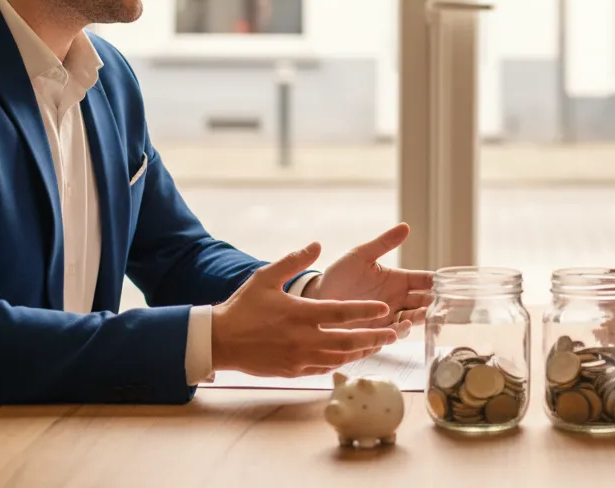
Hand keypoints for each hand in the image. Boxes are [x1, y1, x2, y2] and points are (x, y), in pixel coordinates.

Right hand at [211, 242, 400, 376]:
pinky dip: (341, 362)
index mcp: (300, 313)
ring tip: (379, 345)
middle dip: (374, 336)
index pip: (342, 312)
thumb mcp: (266, 277)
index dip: (366, 311)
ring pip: (340, 357)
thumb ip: (293, 260)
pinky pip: (324, 368)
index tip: (383, 308)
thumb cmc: (243, 306)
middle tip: (394, 333)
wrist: (220, 340)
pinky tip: (351, 357)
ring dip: (362, 352)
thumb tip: (317, 244)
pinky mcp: (293, 370)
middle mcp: (303, 338)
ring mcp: (299, 357)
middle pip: (348, 340)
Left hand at [304, 223, 433, 338]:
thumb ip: (383, 243)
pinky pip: (393, 334)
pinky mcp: (377, 332)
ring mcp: (388, 317)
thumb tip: (406, 226)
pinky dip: (400, 331)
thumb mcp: (361, 255)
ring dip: (420, 318)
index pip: (425, 281)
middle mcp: (397, 299)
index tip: (448, 284)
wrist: (317, 297)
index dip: (437, 282)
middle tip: (443, 304)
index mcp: (398, 280)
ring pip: (413, 319)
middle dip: (435, 303)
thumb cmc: (339, 274)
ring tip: (422, 315)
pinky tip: (401, 327)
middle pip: (424, 302)